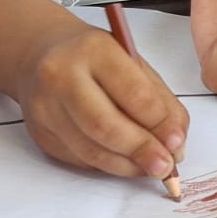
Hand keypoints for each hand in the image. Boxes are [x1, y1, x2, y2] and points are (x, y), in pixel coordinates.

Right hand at [13, 20, 187, 180]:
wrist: (40, 54)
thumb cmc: (95, 58)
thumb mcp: (133, 63)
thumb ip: (160, 100)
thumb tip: (175, 143)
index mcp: (94, 50)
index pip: (134, 94)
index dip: (159, 124)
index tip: (177, 143)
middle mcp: (62, 76)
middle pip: (106, 126)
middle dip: (141, 151)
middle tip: (165, 166)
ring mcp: (45, 107)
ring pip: (91, 150)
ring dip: (127, 166)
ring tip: (149, 167)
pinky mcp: (39, 132)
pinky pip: (79, 159)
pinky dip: (108, 166)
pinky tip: (124, 162)